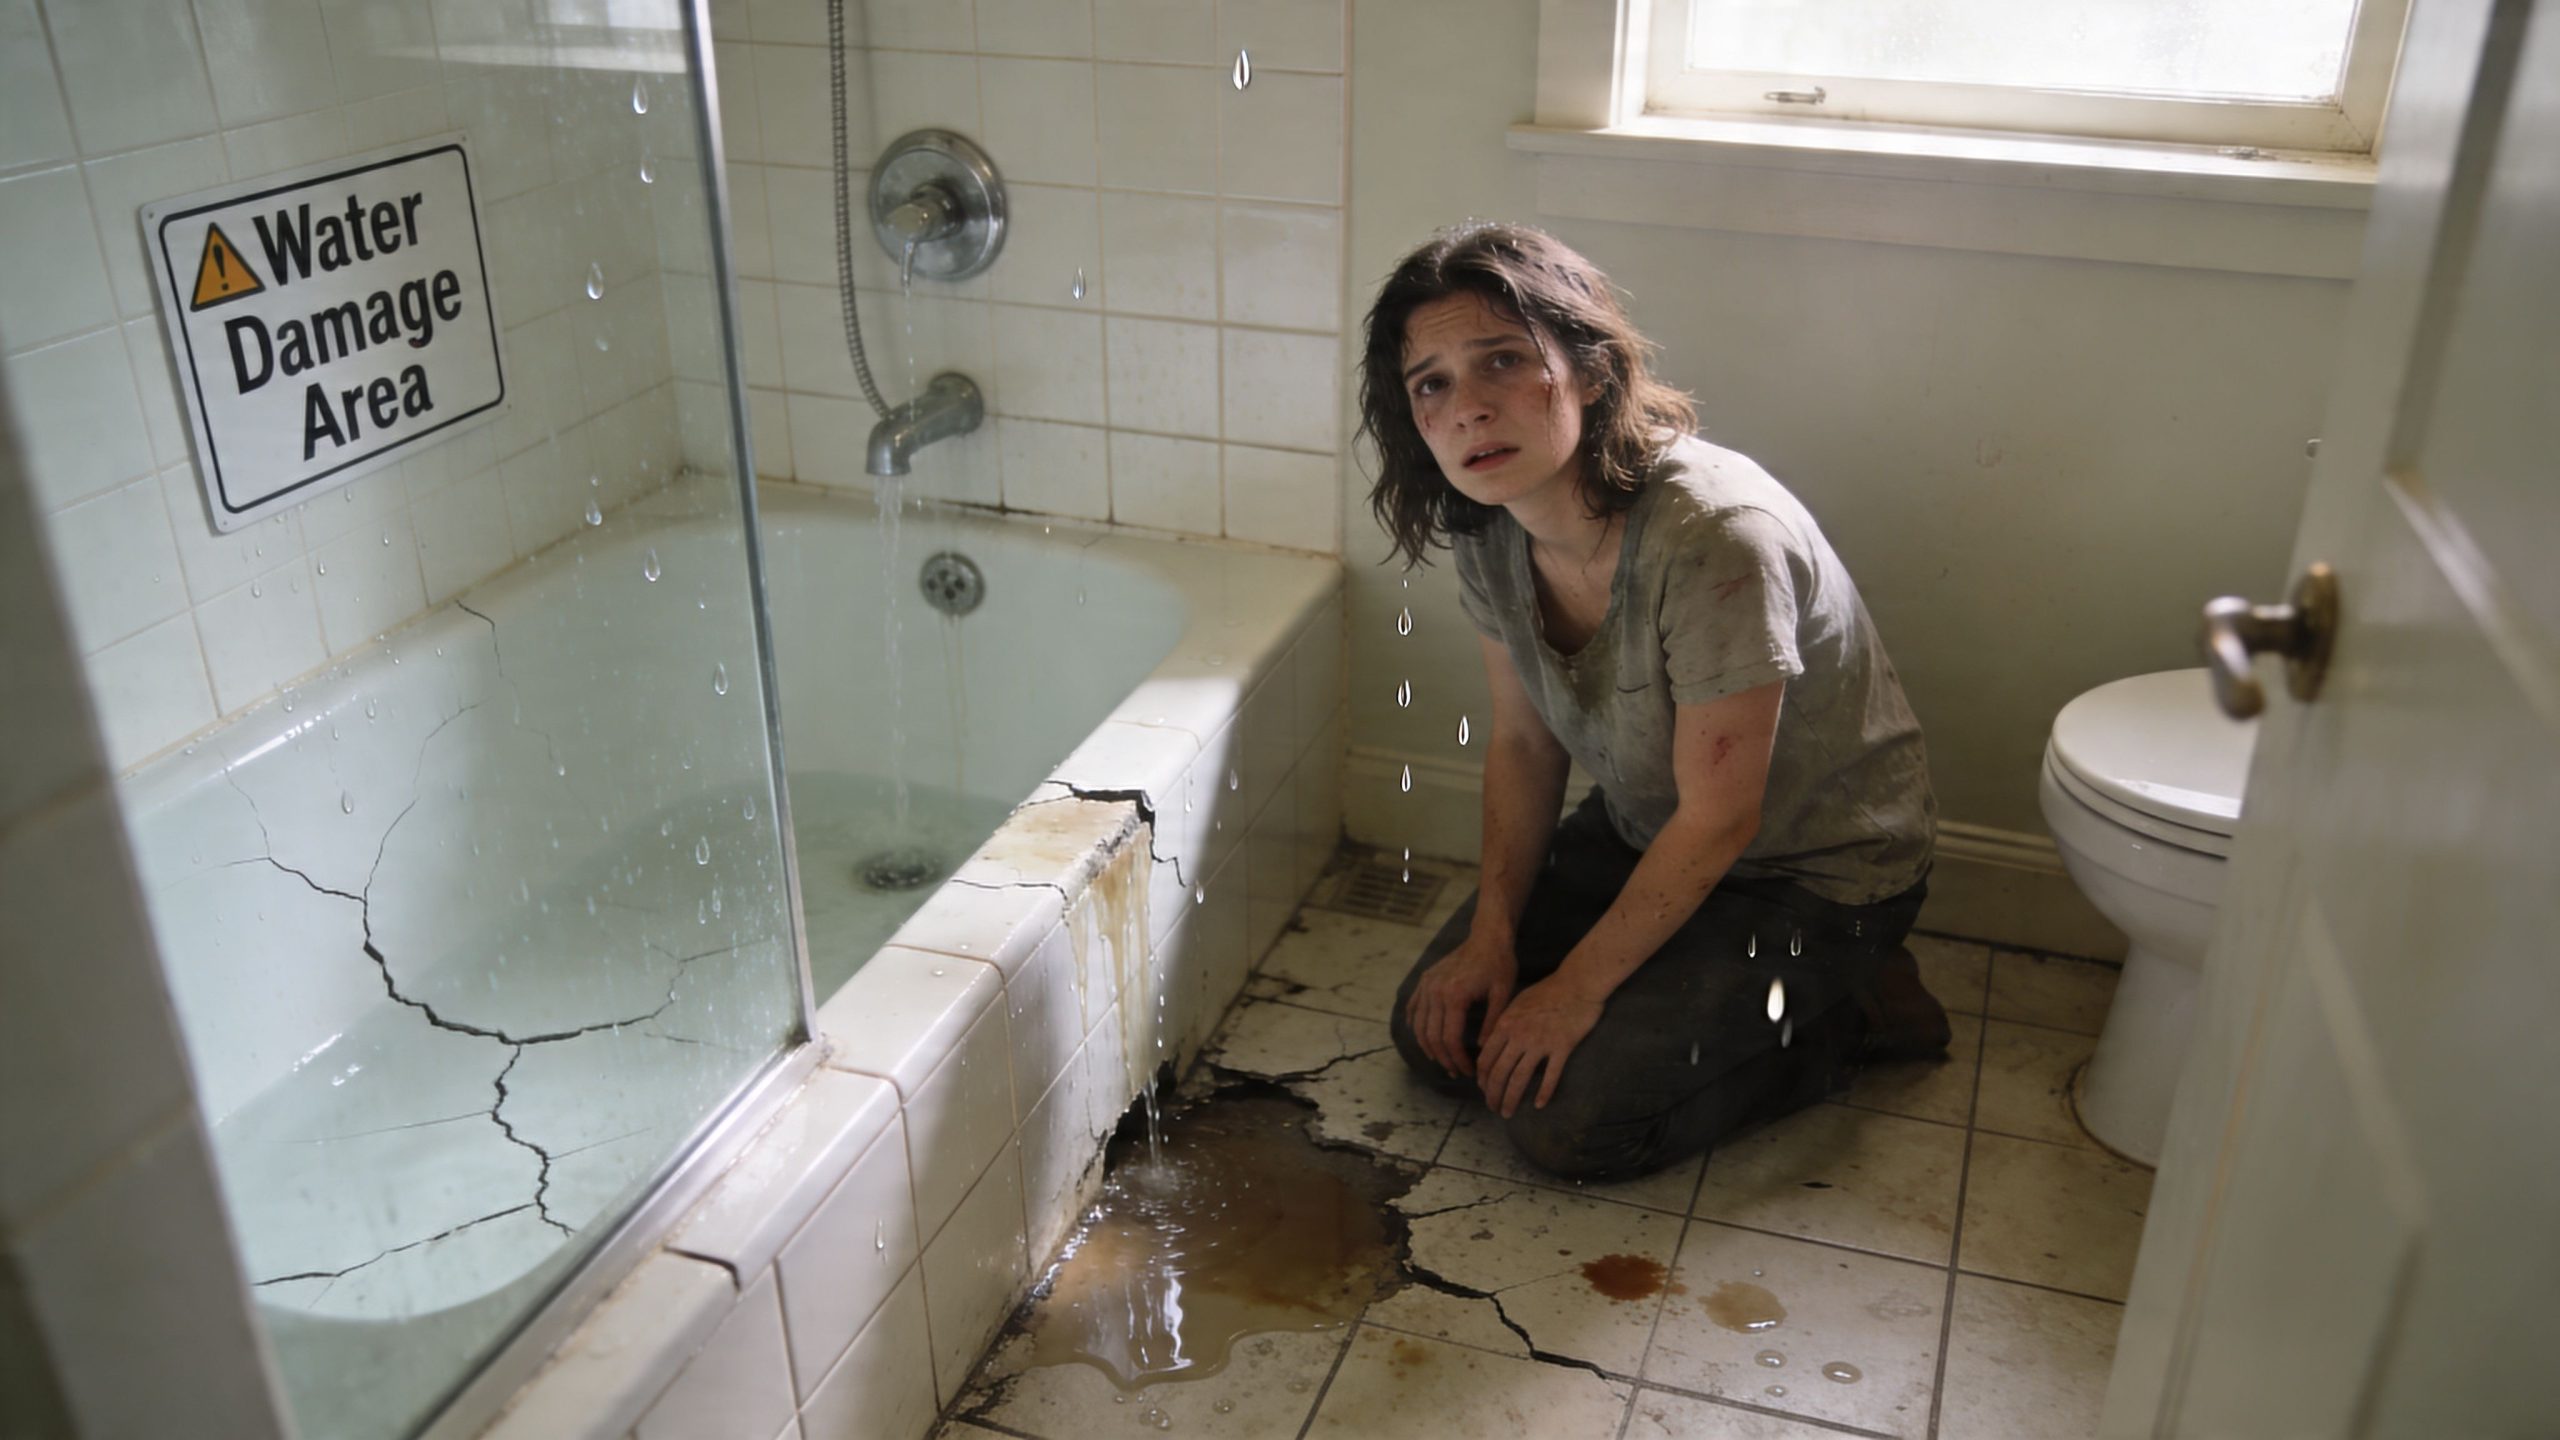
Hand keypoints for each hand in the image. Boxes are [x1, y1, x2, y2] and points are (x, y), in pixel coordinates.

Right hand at [1405, 931, 1518, 1078]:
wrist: (1487, 936)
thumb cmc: (1499, 964)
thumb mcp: (1503, 994)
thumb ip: (1491, 1023)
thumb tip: (1481, 1049)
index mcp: (1454, 995)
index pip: (1450, 1038)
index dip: (1458, 1059)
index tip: (1469, 1071)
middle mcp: (1435, 991)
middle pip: (1432, 1036)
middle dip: (1444, 1059)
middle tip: (1457, 1071)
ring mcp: (1426, 985)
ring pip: (1419, 1026)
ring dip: (1429, 1047)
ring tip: (1443, 1060)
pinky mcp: (1424, 980)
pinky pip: (1414, 1009)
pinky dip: (1416, 1027)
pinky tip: (1426, 1039)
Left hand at [1476, 973, 1605, 1117]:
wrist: (1578, 982)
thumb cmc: (1548, 990)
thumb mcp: (1517, 1003)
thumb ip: (1504, 1024)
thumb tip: (1491, 1043)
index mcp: (1506, 1025)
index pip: (1486, 1058)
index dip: (1482, 1078)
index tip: (1484, 1090)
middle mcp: (1519, 1036)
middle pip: (1499, 1073)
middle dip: (1492, 1094)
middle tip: (1493, 1108)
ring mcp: (1541, 1043)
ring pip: (1519, 1079)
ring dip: (1511, 1099)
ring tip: (1507, 1112)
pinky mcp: (1562, 1047)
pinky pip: (1550, 1076)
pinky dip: (1544, 1093)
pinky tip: (1539, 1105)